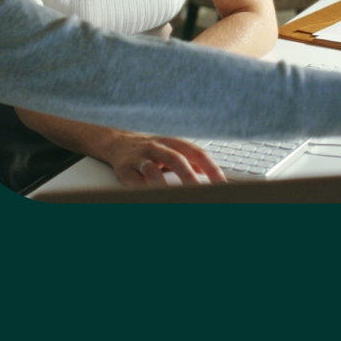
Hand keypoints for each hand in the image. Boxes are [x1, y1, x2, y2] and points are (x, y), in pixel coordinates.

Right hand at [97, 133, 227, 187]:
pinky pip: (134, 179)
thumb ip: (193, 161)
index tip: (222, 185)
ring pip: (152, 169)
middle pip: (176, 160)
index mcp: (173, 143)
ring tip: (174, 198)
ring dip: (164, 185)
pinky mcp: (125, 168)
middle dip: (189, 178)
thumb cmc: (152, 150)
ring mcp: (140, 157)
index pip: (197, 153)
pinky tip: (151, 197)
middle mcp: (157, 147)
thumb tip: (217, 178)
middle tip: (202, 194)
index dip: (211, 169)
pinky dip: (143, 189)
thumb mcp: (173, 150)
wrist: (118, 143)